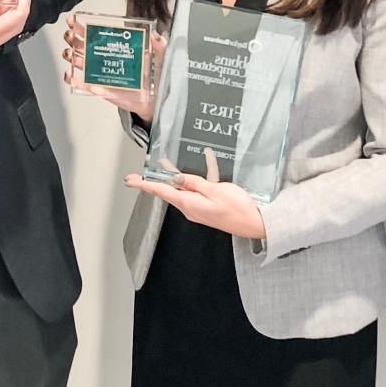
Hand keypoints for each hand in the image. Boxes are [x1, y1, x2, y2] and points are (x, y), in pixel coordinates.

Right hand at [61, 15, 163, 125]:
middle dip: (73, 39)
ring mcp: (102, 73)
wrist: (154, 100)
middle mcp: (107, 58)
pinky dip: (75, 81)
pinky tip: (71, 76)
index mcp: (117, 48)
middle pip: (84, 46)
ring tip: (69, 54)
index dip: (84, 27)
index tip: (76, 21)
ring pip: (80, 63)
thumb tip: (156, 35)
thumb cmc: (154, 77)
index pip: (98, 34)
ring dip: (71, 57)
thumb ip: (160, 46)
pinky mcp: (101, 89)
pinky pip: (84, 85)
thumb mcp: (160, 57)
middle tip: (70, 36)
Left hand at [124, 149, 266, 238]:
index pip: (162, 191)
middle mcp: (190, 207)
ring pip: (182, 188)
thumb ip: (195, 183)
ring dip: (175, 175)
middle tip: (142, 169)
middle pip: (169, 189)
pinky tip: (205, 163)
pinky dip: (197, 177)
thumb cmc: (238, 209)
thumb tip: (176, 178)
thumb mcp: (216, 191)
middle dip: (156, 178)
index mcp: (189, 204)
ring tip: (165, 162)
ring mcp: (198, 208)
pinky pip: (197, 189)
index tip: (130, 180)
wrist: (255, 224)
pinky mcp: (207, 206)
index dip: (145, 184)